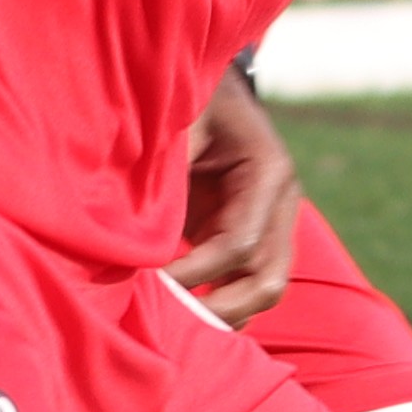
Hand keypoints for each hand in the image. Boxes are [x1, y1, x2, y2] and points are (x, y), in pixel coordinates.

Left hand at [169, 73, 303, 325]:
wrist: (208, 86)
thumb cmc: (192, 95)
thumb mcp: (180, 119)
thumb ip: (165, 166)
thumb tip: (130, 227)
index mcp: (269, 172)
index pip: (241, 243)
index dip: (196, 271)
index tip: (151, 284)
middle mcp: (280, 205)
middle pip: (269, 282)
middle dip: (220, 308)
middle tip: (169, 322)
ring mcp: (270, 225)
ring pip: (262, 293)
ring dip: (221, 315)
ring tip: (173, 326)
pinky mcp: (249, 237)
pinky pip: (242, 287)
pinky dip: (215, 306)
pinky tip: (178, 315)